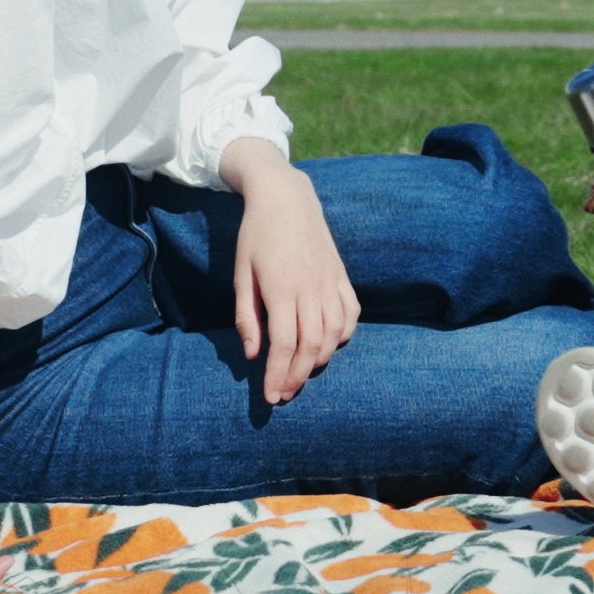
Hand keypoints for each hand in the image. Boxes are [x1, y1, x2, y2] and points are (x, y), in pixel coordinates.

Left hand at [223, 149, 359, 400]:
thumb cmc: (256, 235)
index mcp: (282, 288)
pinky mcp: (341, 274)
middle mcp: (311, 288)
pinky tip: (331, 344)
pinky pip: (351, 312)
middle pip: (313, 346)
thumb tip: (252, 355)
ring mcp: (330, 281)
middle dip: (299, 376)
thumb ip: (246, 317)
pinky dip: (344, 334)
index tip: (271, 396)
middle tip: (285, 394)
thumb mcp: (242, 274)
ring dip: (321, 360)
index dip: (278, 375)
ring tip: (303, 373)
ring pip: (334, 334)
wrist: (285, 197)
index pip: (285, 345)